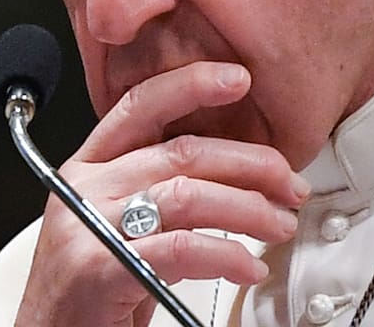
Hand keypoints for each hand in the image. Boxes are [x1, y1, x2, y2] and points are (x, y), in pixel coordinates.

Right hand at [14, 61, 308, 326]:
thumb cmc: (88, 294)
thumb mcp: (117, 226)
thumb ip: (155, 190)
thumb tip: (232, 173)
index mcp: (88, 167)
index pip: (139, 105)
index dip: (190, 85)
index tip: (238, 79)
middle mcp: (84, 187)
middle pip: (179, 152)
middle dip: (249, 163)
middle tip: (288, 183)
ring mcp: (88, 226)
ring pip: (186, 195)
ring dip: (248, 209)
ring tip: (279, 225)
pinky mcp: (99, 268)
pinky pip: (179, 248)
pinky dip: (226, 256)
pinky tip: (247, 267)